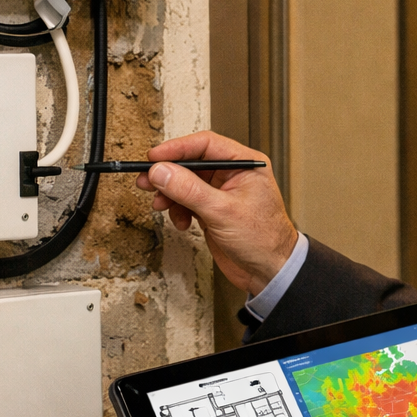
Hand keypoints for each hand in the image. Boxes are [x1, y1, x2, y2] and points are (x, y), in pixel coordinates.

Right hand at [136, 131, 298, 295]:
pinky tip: (181, 222)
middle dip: (168, 173)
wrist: (269, 272)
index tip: (153, 157)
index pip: (205, 144)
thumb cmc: (264, 240)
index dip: (177, 149)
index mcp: (244, 164)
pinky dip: (178, 210)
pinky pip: (187, 202)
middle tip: (146, 180)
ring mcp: (221, 193)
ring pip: (186, 183)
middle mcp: (233, 174)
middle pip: (192, 163)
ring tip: (160, 204)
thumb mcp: (222, 211)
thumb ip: (189, 189)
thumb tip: (161, 171)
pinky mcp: (212, 210)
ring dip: (170, 194)